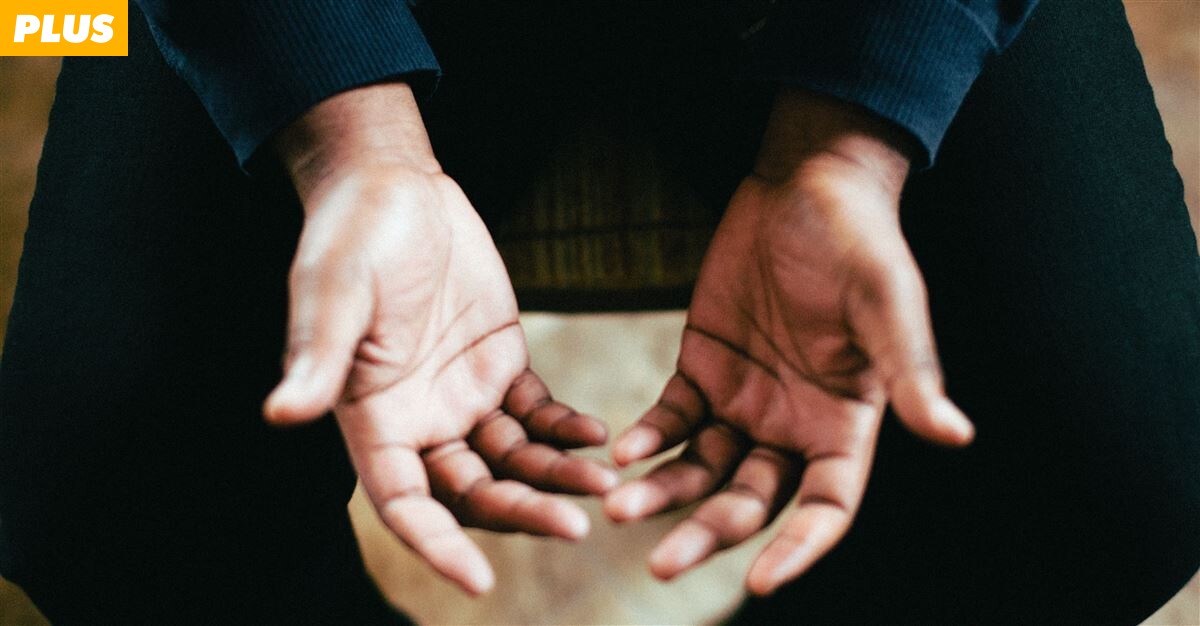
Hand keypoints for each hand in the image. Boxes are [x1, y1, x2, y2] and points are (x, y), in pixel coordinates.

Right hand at [262, 84, 616, 594]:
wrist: (396, 186)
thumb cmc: (352, 234)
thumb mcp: (333, 290)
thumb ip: (321, 355)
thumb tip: (282, 412)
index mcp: (372, 417)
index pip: (402, 503)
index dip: (436, 546)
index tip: (479, 582)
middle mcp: (419, 421)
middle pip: (472, 493)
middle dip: (521, 513)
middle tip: (576, 528)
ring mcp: (462, 396)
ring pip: (513, 461)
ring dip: (557, 476)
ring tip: (607, 483)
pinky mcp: (500, 364)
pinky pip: (537, 413)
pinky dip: (566, 429)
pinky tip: (598, 435)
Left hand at [604, 89, 974, 595]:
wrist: (807, 185)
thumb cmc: (861, 242)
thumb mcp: (888, 303)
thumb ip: (909, 371)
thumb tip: (955, 434)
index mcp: (846, 422)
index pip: (826, 506)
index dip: (799, 547)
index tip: (761, 582)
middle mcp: (793, 425)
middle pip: (750, 501)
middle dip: (708, 533)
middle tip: (659, 565)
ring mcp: (745, 400)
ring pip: (702, 468)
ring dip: (664, 491)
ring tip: (620, 509)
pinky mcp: (702, 368)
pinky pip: (672, 418)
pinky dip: (649, 437)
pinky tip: (622, 451)